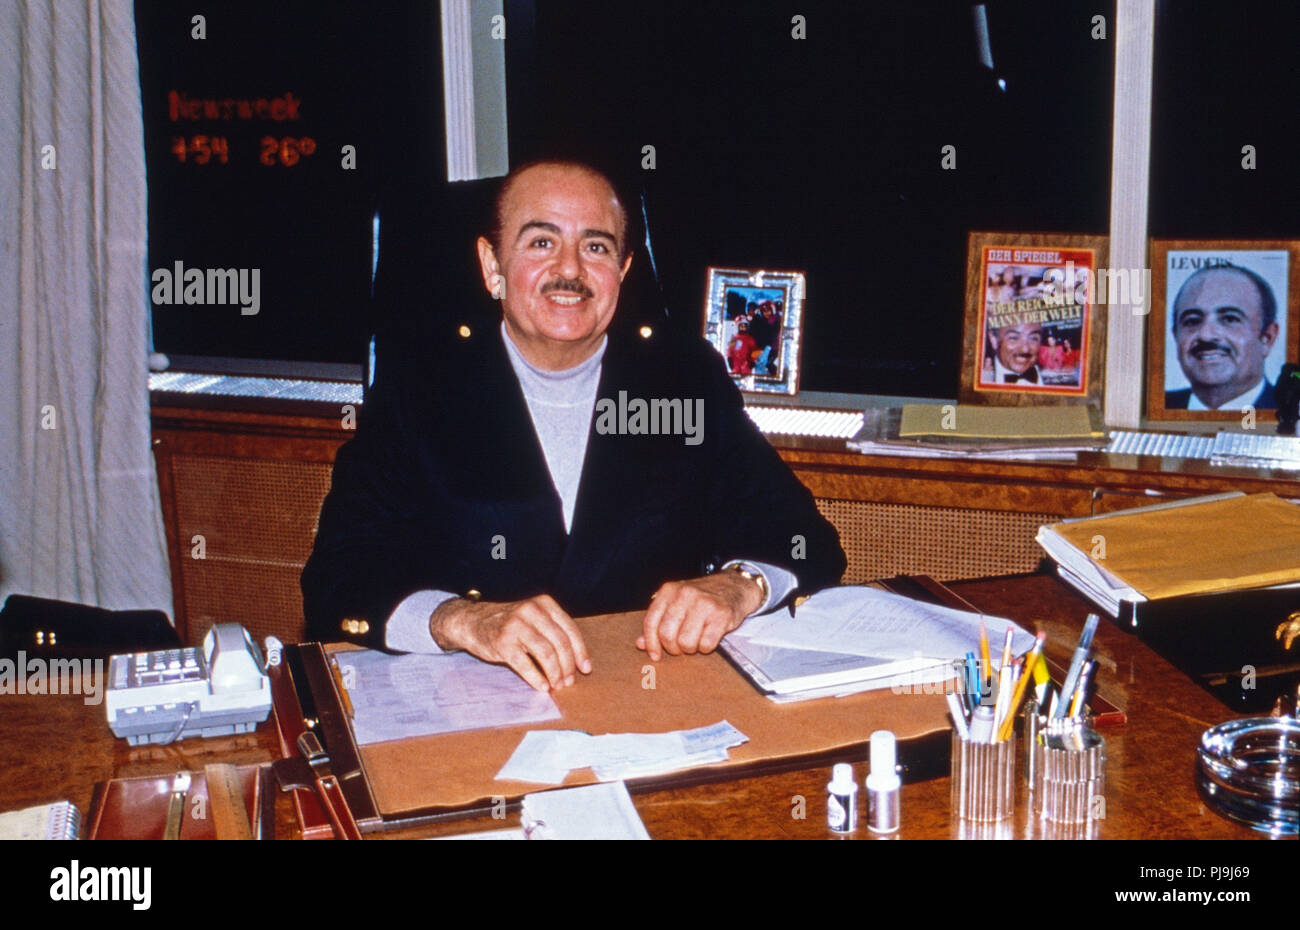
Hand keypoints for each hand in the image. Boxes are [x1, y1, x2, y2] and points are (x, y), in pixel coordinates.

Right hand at [429, 594, 591, 691]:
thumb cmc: (510, 624)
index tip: (585, 669)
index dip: (580, 652)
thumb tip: (578, 662)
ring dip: (554, 673)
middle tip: (568, 681)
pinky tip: (542, 686)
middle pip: (560, 643)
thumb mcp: (534, 617)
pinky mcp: (502, 642)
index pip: (570, 629)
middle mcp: (531, 611)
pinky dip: (537, 678)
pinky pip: (525, 664)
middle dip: (568, 666)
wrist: (473, 622)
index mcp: (544, 604)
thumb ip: (554, 631)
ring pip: (546, 653)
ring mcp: (515, 626)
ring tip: (556, 685)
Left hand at [638, 573, 764, 660]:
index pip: (651, 622)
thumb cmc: (701, 598)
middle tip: (681, 646)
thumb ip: (657, 622)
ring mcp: (704, 603)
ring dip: (691, 648)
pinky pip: (706, 644)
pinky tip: (709, 637)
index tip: (655, 655)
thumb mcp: (676, 603)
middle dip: (673, 648)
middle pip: (667, 634)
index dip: (651, 643)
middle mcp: (684, 594)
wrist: (734, 587)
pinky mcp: (721, 615)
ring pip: (686, 642)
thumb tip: (640, 643)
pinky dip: (706, 647)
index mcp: (668, 590)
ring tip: (696, 639)